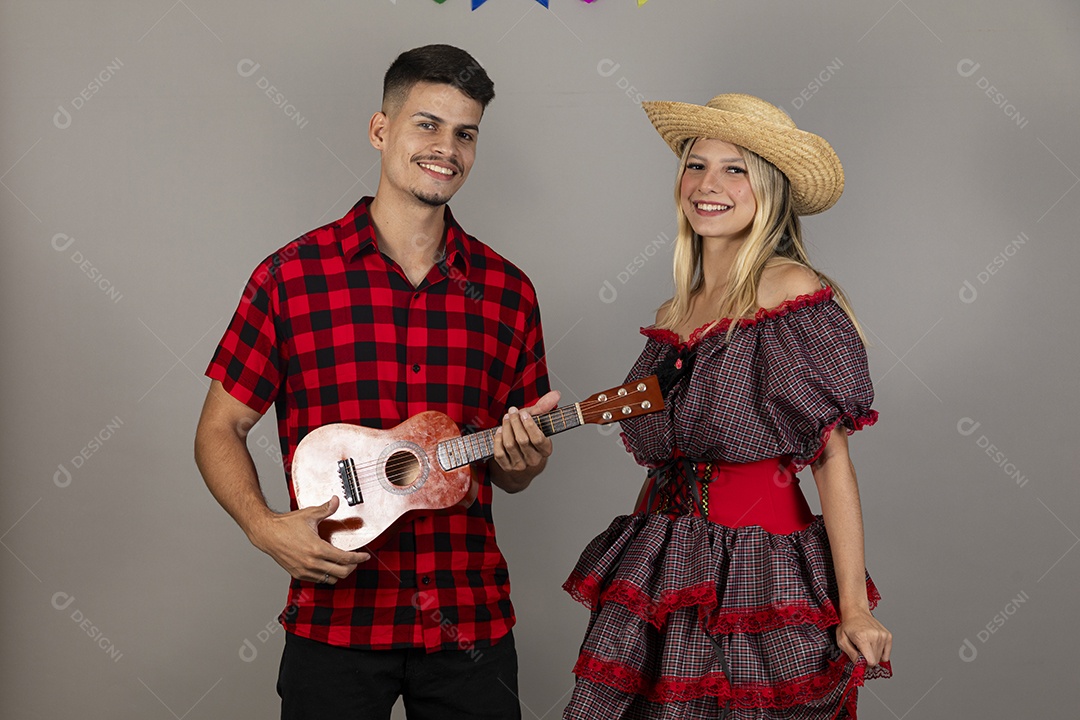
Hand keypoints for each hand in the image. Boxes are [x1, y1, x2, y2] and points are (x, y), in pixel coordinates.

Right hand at [247, 496, 368, 583]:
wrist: (267, 534)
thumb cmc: (286, 525)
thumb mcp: (309, 515)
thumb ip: (326, 509)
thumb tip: (336, 500)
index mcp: (318, 549)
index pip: (346, 559)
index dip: (359, 558)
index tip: (365, 556)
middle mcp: (312, 563)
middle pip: (342, 573)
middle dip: (352, 567)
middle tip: (355, 560)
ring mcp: (305, 570)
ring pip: (331, 579)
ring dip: (339, 572)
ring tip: (342, 564)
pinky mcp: (298, 574)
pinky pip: (319, 579)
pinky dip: (327, 575)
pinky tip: (328, 566)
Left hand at [490, 390, 559, 491]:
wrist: (521, 464)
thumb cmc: (530, 438)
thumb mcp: (537, 423)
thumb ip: (545, 408)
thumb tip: (556, 394)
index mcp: (546, 450)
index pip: (538, 439)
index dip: (529, 424)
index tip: (523, 413)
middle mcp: (534, 460)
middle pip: (522, 440)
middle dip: (515, 423)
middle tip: (512, 411)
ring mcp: (520, 466)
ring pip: (510, 445)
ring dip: (506, 428)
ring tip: (506, 418)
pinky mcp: (507, 468)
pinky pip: (500, 453)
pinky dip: (497, 440)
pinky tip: (499, 431)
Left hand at [836, 607, 891, 667]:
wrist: (856, 612)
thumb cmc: (847, 626)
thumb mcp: (841, 640)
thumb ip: (850, 654)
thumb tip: (859, 664)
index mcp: (863, 638)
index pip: (871, 661)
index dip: (864, 665)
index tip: (860, 662)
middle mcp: (875, 636)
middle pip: (876, 660)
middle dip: (867, 660)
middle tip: (860, 652)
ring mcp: (883, 635)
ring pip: (881, 658)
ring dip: (873, 656)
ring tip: (865, 647)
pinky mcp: (888, 635)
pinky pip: (886, 654)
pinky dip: (880, 653)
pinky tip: (872, 647)